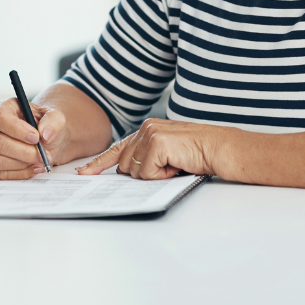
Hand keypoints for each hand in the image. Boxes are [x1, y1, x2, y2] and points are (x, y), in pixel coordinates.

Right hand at [0, 98, 72, 179]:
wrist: (49, 141)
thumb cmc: (47, 126)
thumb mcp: (56, 117)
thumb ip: (53, 120)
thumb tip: (45, 134)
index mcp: (4, 109)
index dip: (16, 129)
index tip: (36, 137)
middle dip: (24, 152)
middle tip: (43, 154)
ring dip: (22, 164)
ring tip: (40, 160)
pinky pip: (1, 174)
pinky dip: (20, 173)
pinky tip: (34, 167)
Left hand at [76, 118, 225, 179]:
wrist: (220, 149)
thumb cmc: (198, 155)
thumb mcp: (166, 156)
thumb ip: (145, 158)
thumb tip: (125, 172)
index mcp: (145, 130)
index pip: (116, 149)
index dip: (99, 163)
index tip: (84, 172)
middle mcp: (145, 129)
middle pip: (123, 166)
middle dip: (143, 174)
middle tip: (169, 167)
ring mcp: (149, 134)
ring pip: (134, 171)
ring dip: (156, 175)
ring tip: (175, 164)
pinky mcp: (156, 142)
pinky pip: (147, 173)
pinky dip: (163, 175)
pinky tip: (177, 165)